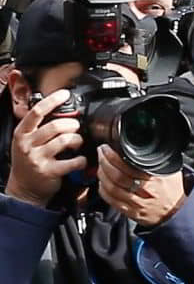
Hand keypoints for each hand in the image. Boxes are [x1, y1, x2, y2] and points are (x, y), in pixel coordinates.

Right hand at [5, 90, 82, 205]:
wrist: (23, 188)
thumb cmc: (27, 162)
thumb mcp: (24, 141)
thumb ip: (36, 128)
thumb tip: (56, 113)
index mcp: (22, 132)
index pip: (37, 111)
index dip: (53, 100)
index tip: (65, 95)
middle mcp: (28, 143)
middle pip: (55, 126)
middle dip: (71, 125)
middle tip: (76, 127)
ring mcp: (38, 158)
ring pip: (64, 141)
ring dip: (77, 140)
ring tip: (78, 142)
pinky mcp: (49, 171)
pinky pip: (71, 162)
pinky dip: (80, 160)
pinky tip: (81, 160)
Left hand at [96, 145, 184, 224]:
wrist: (179, 213)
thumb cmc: (173, 190)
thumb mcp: (169, 171)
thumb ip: (154, 161)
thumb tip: (136, 145)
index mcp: (156, 180)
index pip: (129, 166)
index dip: (113, 156)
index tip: (107, 148)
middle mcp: (147, 194)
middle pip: (118, 177)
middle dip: (104, 163)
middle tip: (101, 153)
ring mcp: (139, 206)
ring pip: (112, 189)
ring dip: (102, 175)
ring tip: (101, 166)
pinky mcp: (133, 214)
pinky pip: (113, 202)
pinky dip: (104, 191)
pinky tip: (103, 183)